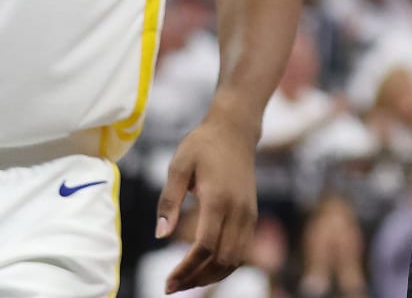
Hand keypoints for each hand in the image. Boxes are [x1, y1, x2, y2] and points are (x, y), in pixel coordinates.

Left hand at [156, 115, 259, 292]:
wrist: (235, 130)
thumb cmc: (202, 145)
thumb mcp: (178, 166)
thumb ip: (169, 201)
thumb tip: (160, 235)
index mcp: (218, 199)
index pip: (205, 246)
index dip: (186, 269)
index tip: (168, 282)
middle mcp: (238, 210)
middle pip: (222, 260)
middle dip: (197, 279)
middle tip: (172, 287)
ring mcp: (248, 213)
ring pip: (236, 259)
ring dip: (212, 276)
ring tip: (186, 282)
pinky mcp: (251, 214)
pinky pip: (242, 250)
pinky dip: (225, 266)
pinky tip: (205, 268)